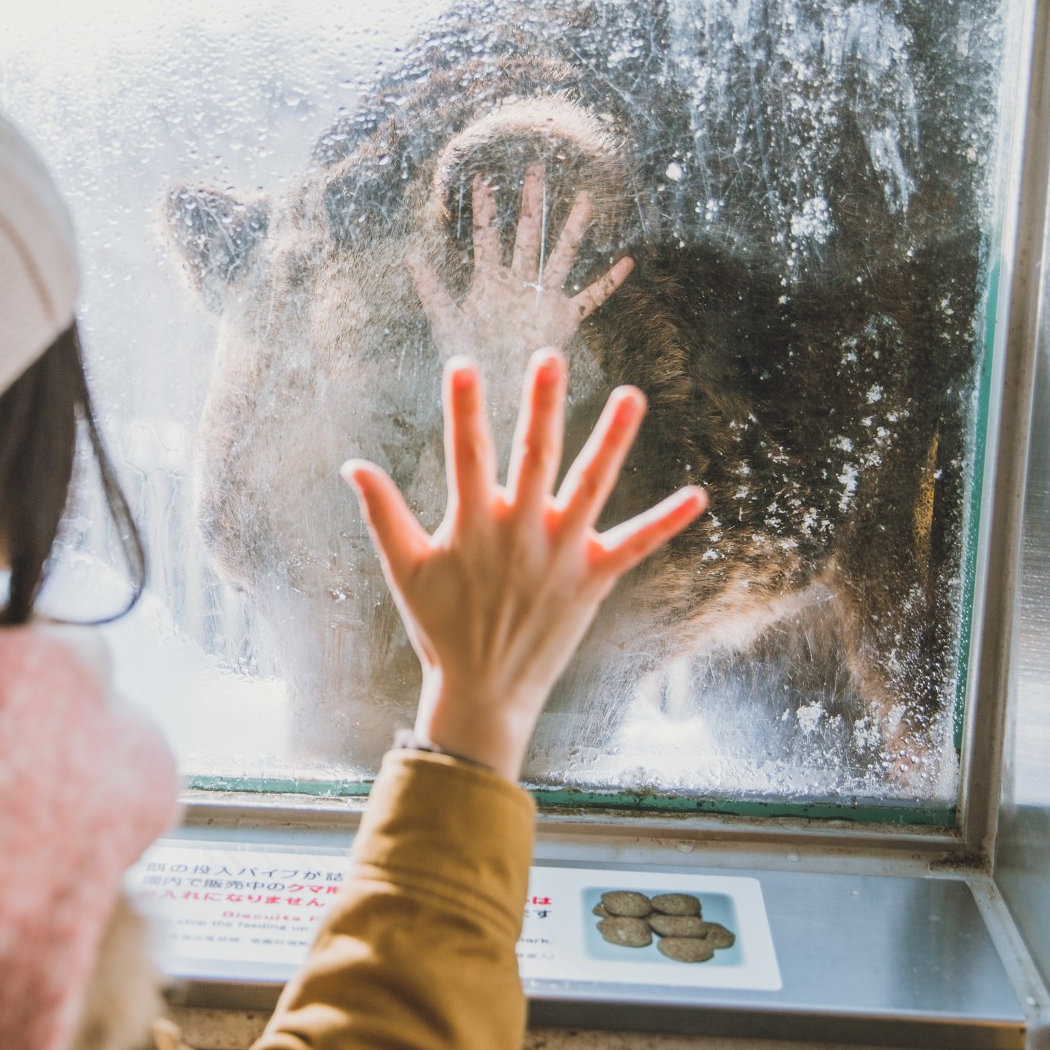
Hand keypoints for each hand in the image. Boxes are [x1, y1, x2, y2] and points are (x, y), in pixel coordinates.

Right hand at [342, 352, 706, 779]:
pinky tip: (698, 497)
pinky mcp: (593, 580)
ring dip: (612, 440)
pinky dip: (666, 522)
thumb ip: (381, 514)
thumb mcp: (403, 570)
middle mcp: (521, 533)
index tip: (463, 365)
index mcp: (472, 526)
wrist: (484, 692)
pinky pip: (636, 546)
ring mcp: (562, 555)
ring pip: (591, 487)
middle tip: (550, 358)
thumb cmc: (439, 627)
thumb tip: (352, 465)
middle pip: (535, 457)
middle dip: (542, 406)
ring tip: (633, 396)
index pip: (466, 454)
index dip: (464, 409)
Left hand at [409, 166, 632, 386]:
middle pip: (527, 234)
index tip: (482, 177)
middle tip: (536, 170)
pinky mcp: (563, 318)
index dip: (484, 208)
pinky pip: (590, 298)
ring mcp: (543, 298)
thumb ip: (431, 289)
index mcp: (489, 280)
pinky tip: (627, 263)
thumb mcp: (445, 322)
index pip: (487, 236)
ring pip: (561, 256)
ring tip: (585, 199)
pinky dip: (608, 283)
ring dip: (572, 229)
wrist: (493, 391)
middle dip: (531, 203)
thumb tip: (411, 256)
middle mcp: (519, 283)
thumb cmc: (468, 359)